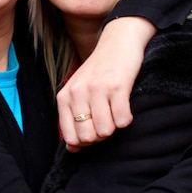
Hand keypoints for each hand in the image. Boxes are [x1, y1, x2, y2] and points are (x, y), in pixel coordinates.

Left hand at [57, 17, 154, 151]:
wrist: (118, 42)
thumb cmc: (99, 71)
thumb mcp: (79, 92)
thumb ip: (73, 119)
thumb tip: (73, 150)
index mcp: (65, 96)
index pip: (70, 137)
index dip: (85, 142)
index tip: (93, 130)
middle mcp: (78, 93)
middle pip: (88, 137)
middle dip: (100, 136)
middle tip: (106, 120)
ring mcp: (97, 89)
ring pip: (105, 131)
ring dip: (114, 127)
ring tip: (115, 112)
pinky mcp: (117, 86)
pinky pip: (122, 120)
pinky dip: (126, 119)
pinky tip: (125, 107)